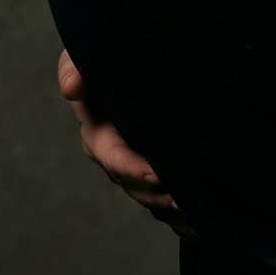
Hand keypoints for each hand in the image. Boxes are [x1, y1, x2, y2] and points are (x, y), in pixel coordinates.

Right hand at [56, 46, 196, 237]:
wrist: (140, 57)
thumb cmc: (109, 54)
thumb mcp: (87, 55)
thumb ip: (75, 65)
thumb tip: (71, 87)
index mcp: (99, 132)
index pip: (113, 157)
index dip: (132, 169)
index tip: (156, 174)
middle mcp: (118, 155)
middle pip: (136, 186)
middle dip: (159, 195)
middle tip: (186, 200)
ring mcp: (140, 166)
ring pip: (154, 197)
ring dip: (174, 210)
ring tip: (200, 214)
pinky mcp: (162, 170)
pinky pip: (170, 199)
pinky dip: (185, 215)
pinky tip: (205, 220)